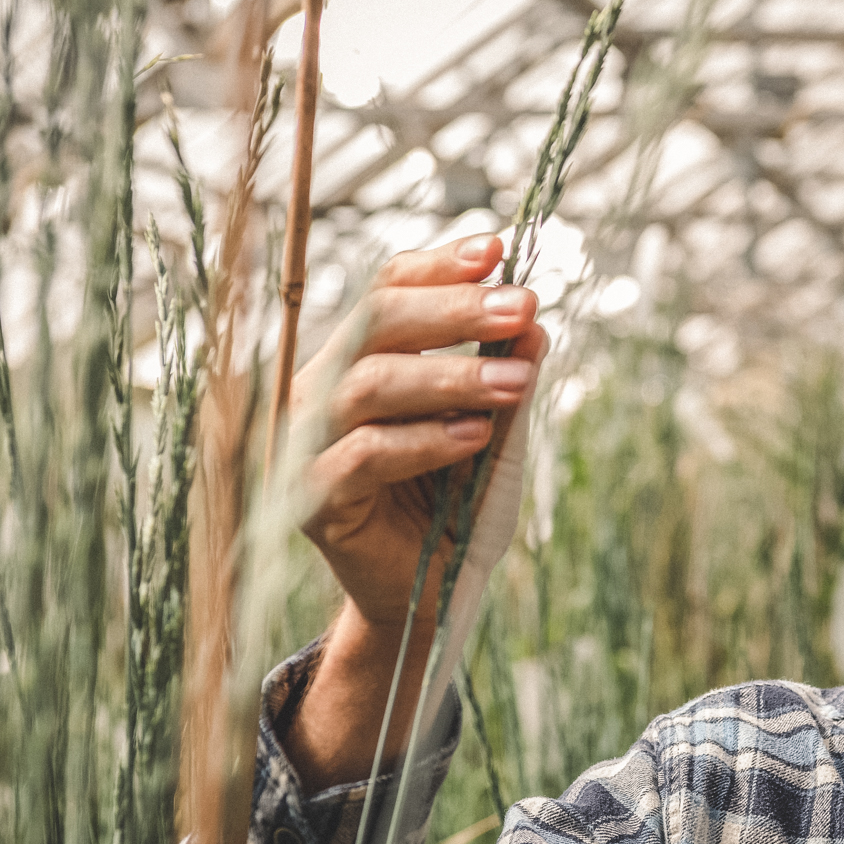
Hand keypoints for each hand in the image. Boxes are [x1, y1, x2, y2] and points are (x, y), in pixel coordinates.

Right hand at [285, 234, 545, 787]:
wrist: (434, 595)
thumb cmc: (459, 504)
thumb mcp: (497, 433)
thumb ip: (507, 376)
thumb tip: (535, 319)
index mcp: (358, 359)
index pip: (388, 289)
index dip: (440, 266)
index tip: (500, 249)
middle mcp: (321, 389)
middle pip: (376, 322)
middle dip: (454, 309)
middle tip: (522, 304)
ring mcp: (308, 443)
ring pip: (370, 385)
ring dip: (451, 377)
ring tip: (518, 382)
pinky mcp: (313, 501)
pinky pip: (364, 456)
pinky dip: (425, 441)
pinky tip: (476, 436)